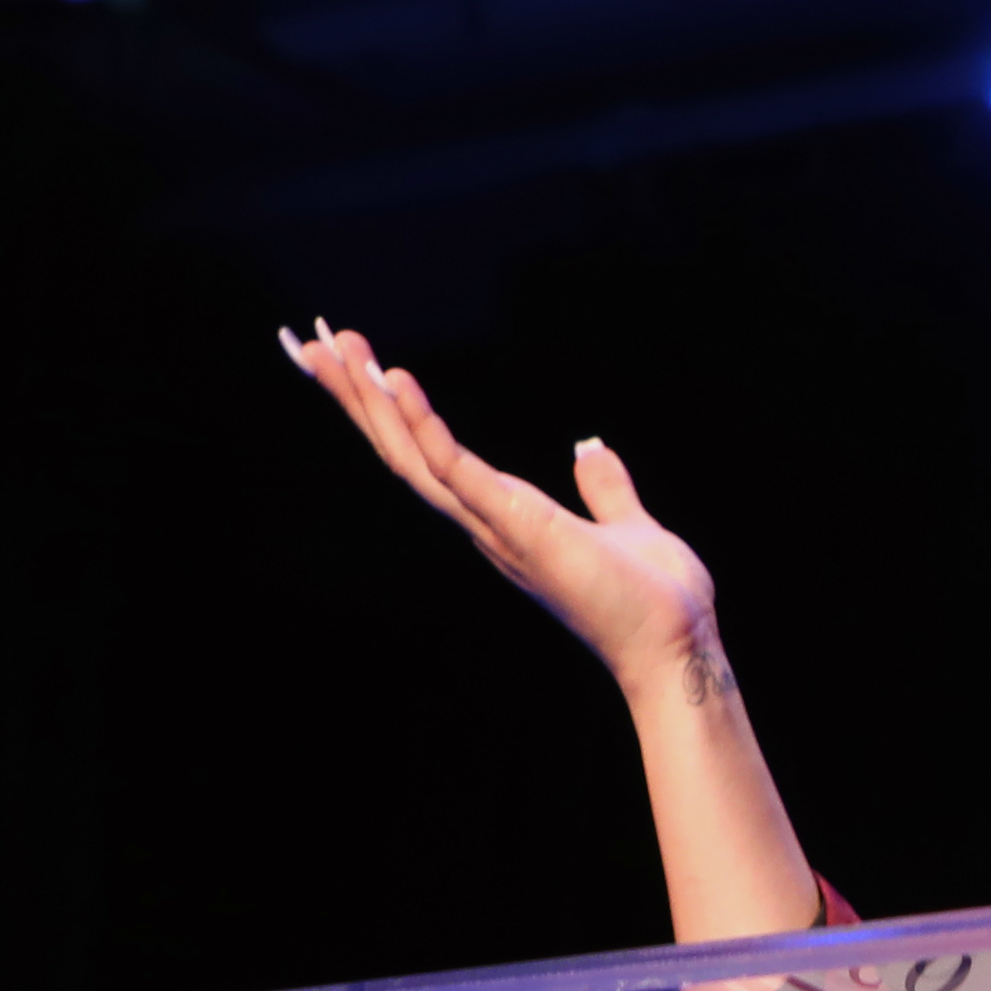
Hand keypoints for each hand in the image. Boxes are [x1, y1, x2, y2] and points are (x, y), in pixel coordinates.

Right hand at [285, 323, 723, 709]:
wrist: (679, 647)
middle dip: (354, 399)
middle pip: (401, 452)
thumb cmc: (654, 600)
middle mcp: (485, 523)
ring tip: (333, 349)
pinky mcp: (518, 527)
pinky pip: (457, 470)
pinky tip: (396, 382)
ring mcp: (496, 527)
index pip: (428, 456)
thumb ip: (604, 489)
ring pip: (412, 457)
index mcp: (503, 517)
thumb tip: (590, 450)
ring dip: (370, 402)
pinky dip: (423, 426)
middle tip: (311, 344)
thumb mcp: (626, 525)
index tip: (352, 365)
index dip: (387, 414)